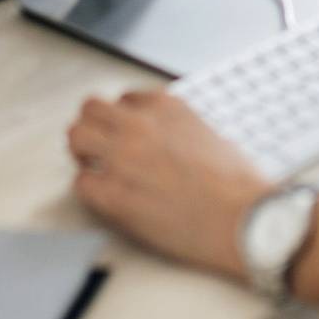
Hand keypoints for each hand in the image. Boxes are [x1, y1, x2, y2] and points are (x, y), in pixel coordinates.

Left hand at [69, 89, 271, 279]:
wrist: (243, 220)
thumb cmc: (237, 186)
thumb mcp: (211, 135)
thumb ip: (179, 129)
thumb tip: (168, 139)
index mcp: (166, 107)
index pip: (123, 99)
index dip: (122, 120)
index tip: (125, 135)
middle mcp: (140, 125)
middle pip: (89, 109)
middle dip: (92, 128)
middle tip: (97, 149)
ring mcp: (123, 159)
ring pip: (75, 136)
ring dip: (82, 153)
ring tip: (94, 169)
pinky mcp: (114, 196)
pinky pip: (80, 183)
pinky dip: (90, 191)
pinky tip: (106, 199)